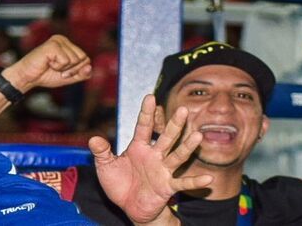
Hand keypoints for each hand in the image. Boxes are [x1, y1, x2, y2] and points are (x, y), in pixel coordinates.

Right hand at [1, 35, 91, 92]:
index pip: (86, 59)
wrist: (27, 77)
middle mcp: (63, 39)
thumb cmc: (46, 75)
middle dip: (72, 70)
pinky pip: (65, 61)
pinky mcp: (52, 45)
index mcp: (68, 44)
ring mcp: (57, 41)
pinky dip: (57, 67)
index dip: (77, 70)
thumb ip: (81, 74)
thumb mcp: (68, 77)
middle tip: (56, 69)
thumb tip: (89, 67)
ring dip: (63, 69)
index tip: (63, 72)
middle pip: (83, 58)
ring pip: (74, 60)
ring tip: (51, 66)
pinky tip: (47, 62)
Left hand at [89, 95, 211, 223]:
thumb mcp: (106, 166)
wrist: (129, 206)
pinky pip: (183, 183)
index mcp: (138, 147)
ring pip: (177, 156)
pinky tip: (209, 180)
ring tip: (198, 135)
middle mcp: (154, 155)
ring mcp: (163, 170)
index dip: (146, 112)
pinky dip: (195, 182)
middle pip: (166, 137)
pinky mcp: (167, 186)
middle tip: (183, 109)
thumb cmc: (119, 183)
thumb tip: (93, 139)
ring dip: (187, 147)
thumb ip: (102, 152)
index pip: (143, 126)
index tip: (150, 96)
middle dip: (174, 124)